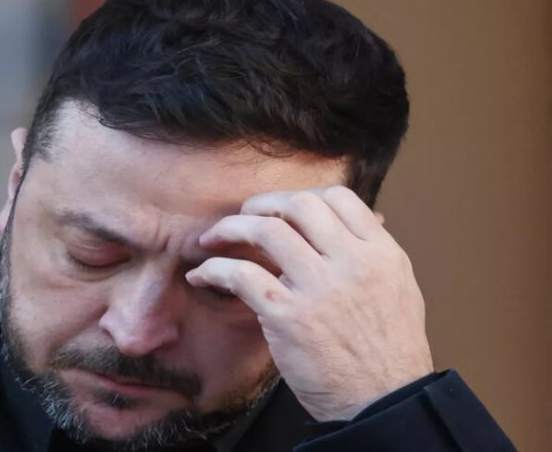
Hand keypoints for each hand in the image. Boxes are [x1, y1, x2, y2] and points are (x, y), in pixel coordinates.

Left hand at [185, 186, 433, 420]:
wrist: (383, 402)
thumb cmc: (387, 351)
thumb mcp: (398, 289)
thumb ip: (368, 254)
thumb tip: (340, 227)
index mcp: (381, 253)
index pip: (339, 198)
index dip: (303, 196)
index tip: (282, 210)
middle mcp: (352, 263)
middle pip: (298, 204)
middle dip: (262, 204)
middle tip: (244, 217)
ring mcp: (319, 288)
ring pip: (265, 230)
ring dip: (230, 228)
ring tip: (213, 238)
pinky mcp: (287, 316)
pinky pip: (240, 275)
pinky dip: (213, 269)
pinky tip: (201, 275)